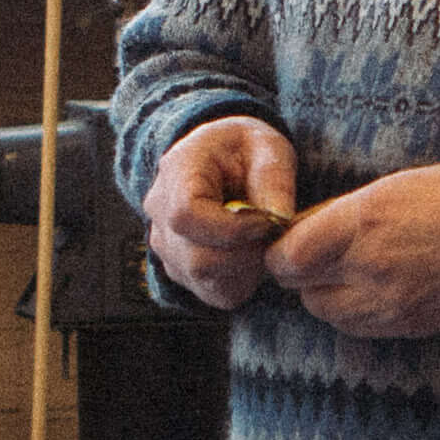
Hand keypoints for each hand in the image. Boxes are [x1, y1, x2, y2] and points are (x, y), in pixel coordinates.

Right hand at [144, 118, 302, 309]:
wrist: (222, 162)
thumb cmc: (243, 151)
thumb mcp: (267, 146)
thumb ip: (274, 178)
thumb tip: (280, 219)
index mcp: (176, 172)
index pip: (185, 216)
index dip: (232, 230)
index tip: (267, 221)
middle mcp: (159, 212)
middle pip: (196, 259)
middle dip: (246, 254)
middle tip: (273, 234)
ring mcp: (165, 245)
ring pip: (204, 280)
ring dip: (246, 268)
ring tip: (262, 239)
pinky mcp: (180, 269)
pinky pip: (213, 292)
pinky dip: (241, 280)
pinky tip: (250, 252)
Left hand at [268, 162, 439, 339]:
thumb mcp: (391, 186)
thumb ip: (342, 213)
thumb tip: (301, 231)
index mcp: (363, 222)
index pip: (288, 258)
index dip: (282, 253)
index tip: (290, 244)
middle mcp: (370, 267)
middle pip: (303, 289)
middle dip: (304, 273)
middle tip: (321, 256)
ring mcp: (390, 303)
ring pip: (327, 314)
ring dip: (329, 295)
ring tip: (353, 273)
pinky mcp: (408, 325)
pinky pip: (358, 328)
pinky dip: (355, 312)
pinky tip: (375, 290)